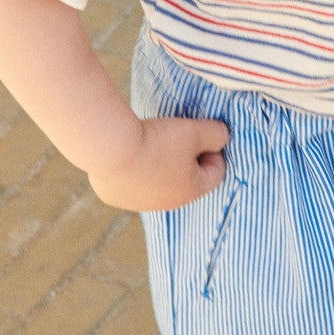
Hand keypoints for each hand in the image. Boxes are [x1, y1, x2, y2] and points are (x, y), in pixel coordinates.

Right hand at [87, 115, 228, 210]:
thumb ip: (217, 134)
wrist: (111, 149)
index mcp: (191, 191)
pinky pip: (131, 183)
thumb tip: (222, 136)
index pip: (216, 174)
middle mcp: (166, 203)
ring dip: (159, 165)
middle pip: (186, 180)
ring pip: (157, 183)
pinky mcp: (115, 197)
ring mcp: (138, 203)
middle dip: (187, 159)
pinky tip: (129, 153)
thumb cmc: (158, 141)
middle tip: (177, 137)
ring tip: (151, 143)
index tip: (203, 135)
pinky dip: (134, 169)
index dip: (214, 151)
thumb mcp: (195, 131)